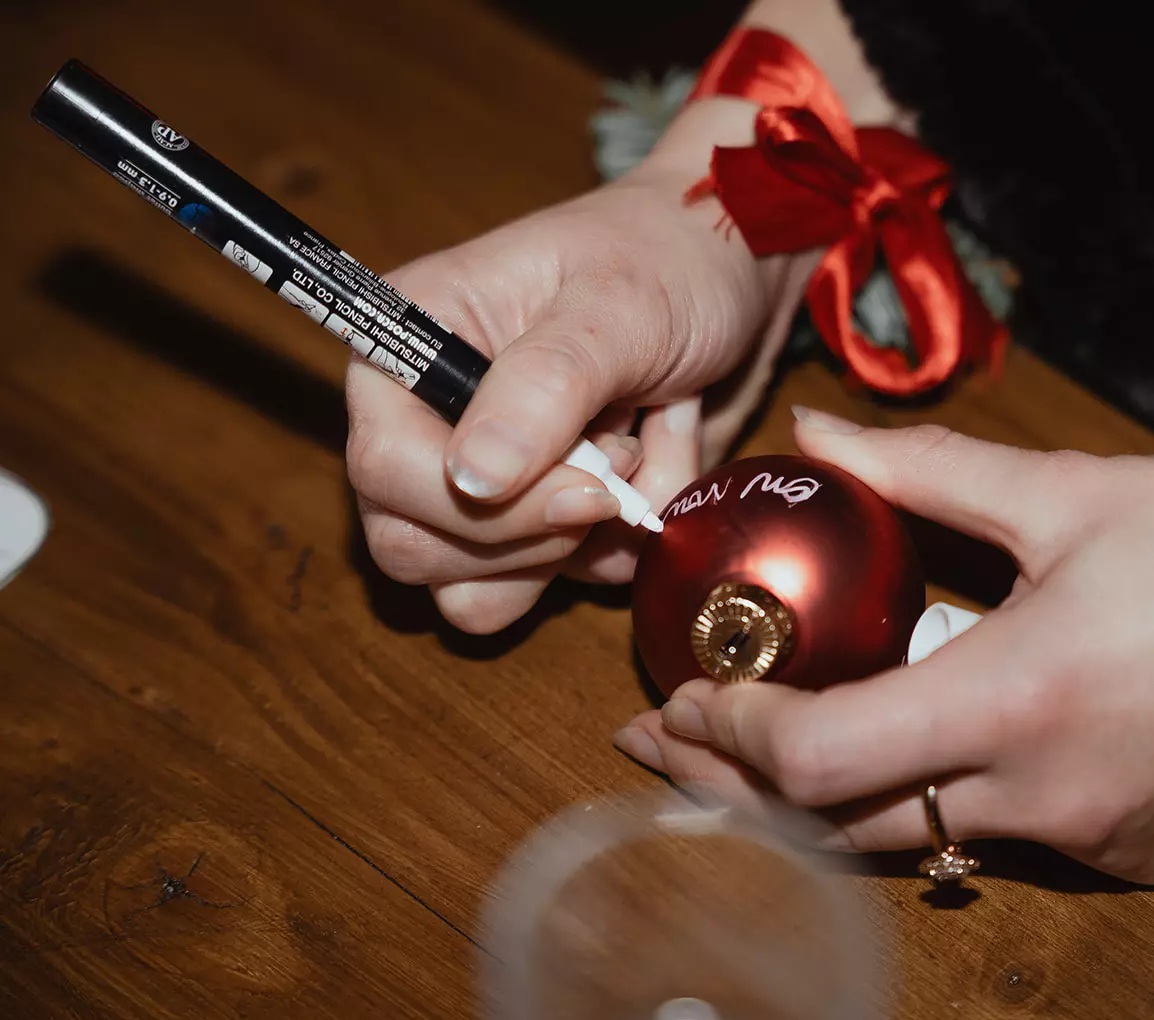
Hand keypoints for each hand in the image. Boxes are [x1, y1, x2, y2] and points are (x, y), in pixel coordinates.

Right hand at [347, 161, 807, 632]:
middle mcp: (429, 425)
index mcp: (411, 349)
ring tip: (638, 451)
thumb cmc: (668, 261)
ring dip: (581, 546)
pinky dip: (624, 546)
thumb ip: (544, 388)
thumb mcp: (616, 308)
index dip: (478, 504)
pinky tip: (658, 462)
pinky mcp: (546, 525)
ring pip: (481, 592)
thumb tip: (471, 479)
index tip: (587, 487)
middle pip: (414, 549)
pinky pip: (562, 586)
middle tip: (618, 456)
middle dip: (533, 533)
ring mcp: (487, 486)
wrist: (738, 275)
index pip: (384, 468)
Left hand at [616, 406, 1153, 883]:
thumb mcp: (1074, 491)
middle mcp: (1054, 801)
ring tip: (768, 746)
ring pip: (922, 842)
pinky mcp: (1149, 855)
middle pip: (841, 830)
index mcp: (1023, 701)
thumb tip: (818, 442)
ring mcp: (1104, 844)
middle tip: (674, 738)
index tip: (677, 695)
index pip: (815, 760)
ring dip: (830, 800)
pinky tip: (928, 745)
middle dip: (737, 789)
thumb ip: (924, 474)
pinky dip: (942, 799)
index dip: (722, 735)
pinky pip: (1009, 842)